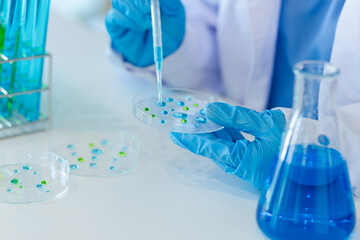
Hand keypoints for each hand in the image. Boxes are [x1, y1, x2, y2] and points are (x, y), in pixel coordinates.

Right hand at [105, 0, 184, 66]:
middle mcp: (131, 0)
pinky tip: (139, 28)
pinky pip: (113, 16)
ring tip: (147, 24)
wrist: (166, 49)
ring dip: (134, 13)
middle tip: (148, 11)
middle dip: (138, 1)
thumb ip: (169, 1)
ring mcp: (121, 9)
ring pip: (118, 2)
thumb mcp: (175, 11)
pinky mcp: (114, 23)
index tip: (150, 4)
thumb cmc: (171, 27)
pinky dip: (127, 21)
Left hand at [169, 103, 285, 188]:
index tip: (174, 131)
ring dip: (207, 128)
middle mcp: (236, 161)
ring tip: (194, 114)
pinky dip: (221, 129)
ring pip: (219, 141)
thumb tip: (211, 109)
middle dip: (196, 129)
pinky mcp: (246, 155)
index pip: (207, 146)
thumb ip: (238, 117)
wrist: (311, 166)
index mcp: (239, 159)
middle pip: (210, 143)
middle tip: (181, 117)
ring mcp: (241, 158)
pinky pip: (229, 141)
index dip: (190, 137)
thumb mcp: (266, 126)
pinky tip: (213, 118)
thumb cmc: (292, 147)